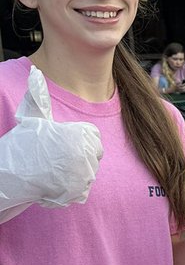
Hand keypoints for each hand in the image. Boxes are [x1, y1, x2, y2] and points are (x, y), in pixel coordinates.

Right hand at [0, 66, 103, 222]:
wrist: (12, 174)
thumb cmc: (23, 144)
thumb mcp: (32, 117)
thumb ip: (39, 96)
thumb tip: (35, 72)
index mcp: (80, 134)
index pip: (93, 137)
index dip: (79, 139)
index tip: (63, 143)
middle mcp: (86, 154)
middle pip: (93, 155)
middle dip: (79, 156)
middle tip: (57, 157)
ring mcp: (84, 175)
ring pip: (89, 172)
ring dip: (75, 172)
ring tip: (55, 168)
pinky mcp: (78, 192)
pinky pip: (83, 189)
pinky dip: (71, 188)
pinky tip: (55, 181)